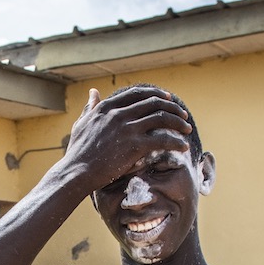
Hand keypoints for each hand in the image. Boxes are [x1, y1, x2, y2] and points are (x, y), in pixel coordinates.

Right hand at [58, 85, 194, 189]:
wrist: (76, 172)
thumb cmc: (77, 152)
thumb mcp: (81, 124)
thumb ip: (90, 107)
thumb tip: (93, 92)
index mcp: (107, 107)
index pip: (137, 93)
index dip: (156, 94)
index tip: (167, 98)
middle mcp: (118, 114)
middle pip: (154, 102)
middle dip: (172, 107)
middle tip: (182, 115)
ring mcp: (127, 128)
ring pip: (161, 118)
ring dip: (178, 122)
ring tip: (187, 129)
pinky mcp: (134, 145)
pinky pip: (163, 139)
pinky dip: (176, 142)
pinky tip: (183, 147)